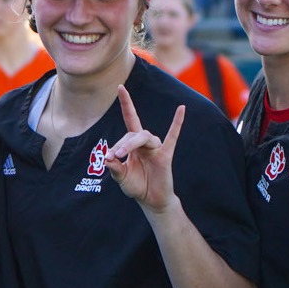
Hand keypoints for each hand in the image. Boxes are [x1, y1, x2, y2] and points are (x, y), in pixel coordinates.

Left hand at [105, 86, 184, 215]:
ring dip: (131, 144)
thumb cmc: (136, 186)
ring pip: (145, 137)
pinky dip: (177, 123)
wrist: (151, 200)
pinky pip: (173, 136)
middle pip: (133, 134)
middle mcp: (144, 143)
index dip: (126, 104)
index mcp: (133, 145)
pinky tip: (181, 108)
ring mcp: (156, 148)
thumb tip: (107, 158)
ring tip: (121, 155)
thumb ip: (114, 168)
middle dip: (122, 144)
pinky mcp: (165, 155)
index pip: (130, 120)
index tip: (120, 87)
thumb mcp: (121, 178)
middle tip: (113, 157)